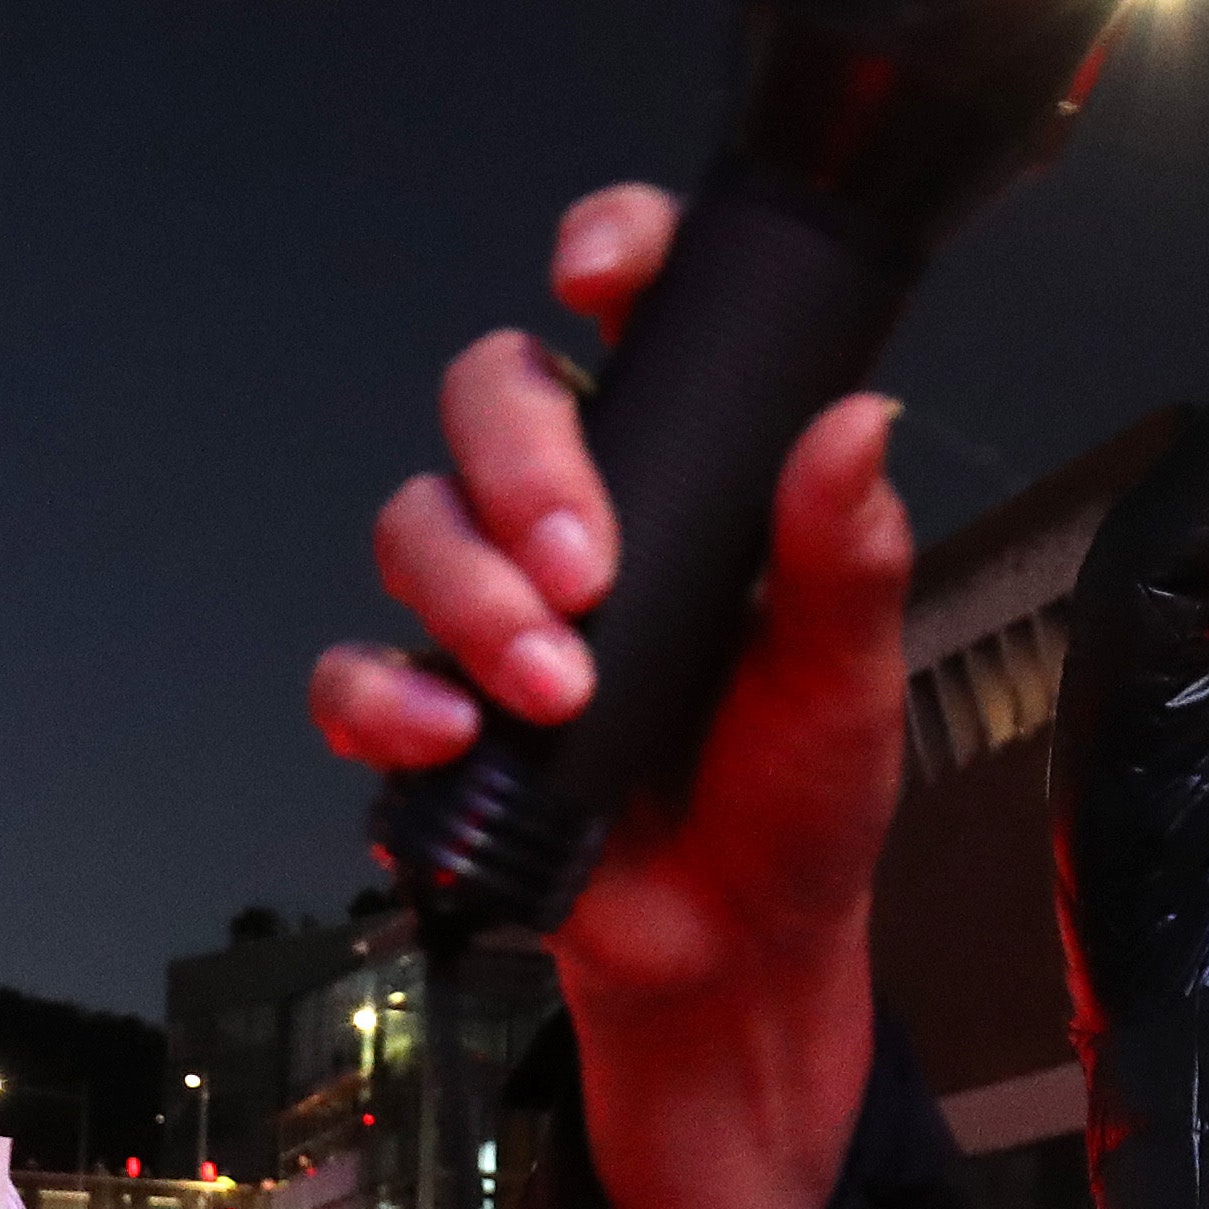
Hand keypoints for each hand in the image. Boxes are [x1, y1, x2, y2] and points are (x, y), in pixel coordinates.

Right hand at [313, 185, 918, 1208]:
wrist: (730, 956)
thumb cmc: (796, 806)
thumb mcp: (848, 680)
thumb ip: (848, 556)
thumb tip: (855, 426)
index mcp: (684, 468)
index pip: (634, 312)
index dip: (605, 251)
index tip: (597, 273)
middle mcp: (574, 514)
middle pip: (488, 400)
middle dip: (518, 467)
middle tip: (584, 568)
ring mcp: (488, 608)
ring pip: (412, 522)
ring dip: (467, 595)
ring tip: (552, 684)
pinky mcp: (430, 709)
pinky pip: (354, 671)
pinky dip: (385, 698)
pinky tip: (452, 736)